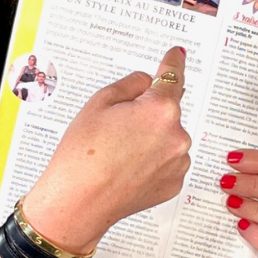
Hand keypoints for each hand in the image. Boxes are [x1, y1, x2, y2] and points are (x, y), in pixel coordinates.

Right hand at [20, 46, 190, 250]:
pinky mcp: (175, 184)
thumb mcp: (99, 103)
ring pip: (168, 139)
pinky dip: (153, 162)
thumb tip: (148, 82)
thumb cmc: (82, 153)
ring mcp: (178, 162)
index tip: (177, 55)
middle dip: (147, 114)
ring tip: (118, 154)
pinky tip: (127, 169)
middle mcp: (177, 135)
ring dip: (152, 139)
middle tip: (116, 129)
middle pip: (166, 112)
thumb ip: (130, 85)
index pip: (172, 77)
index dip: (172, 63)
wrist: (79, 202)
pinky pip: (167, 163)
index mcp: (160, 109)